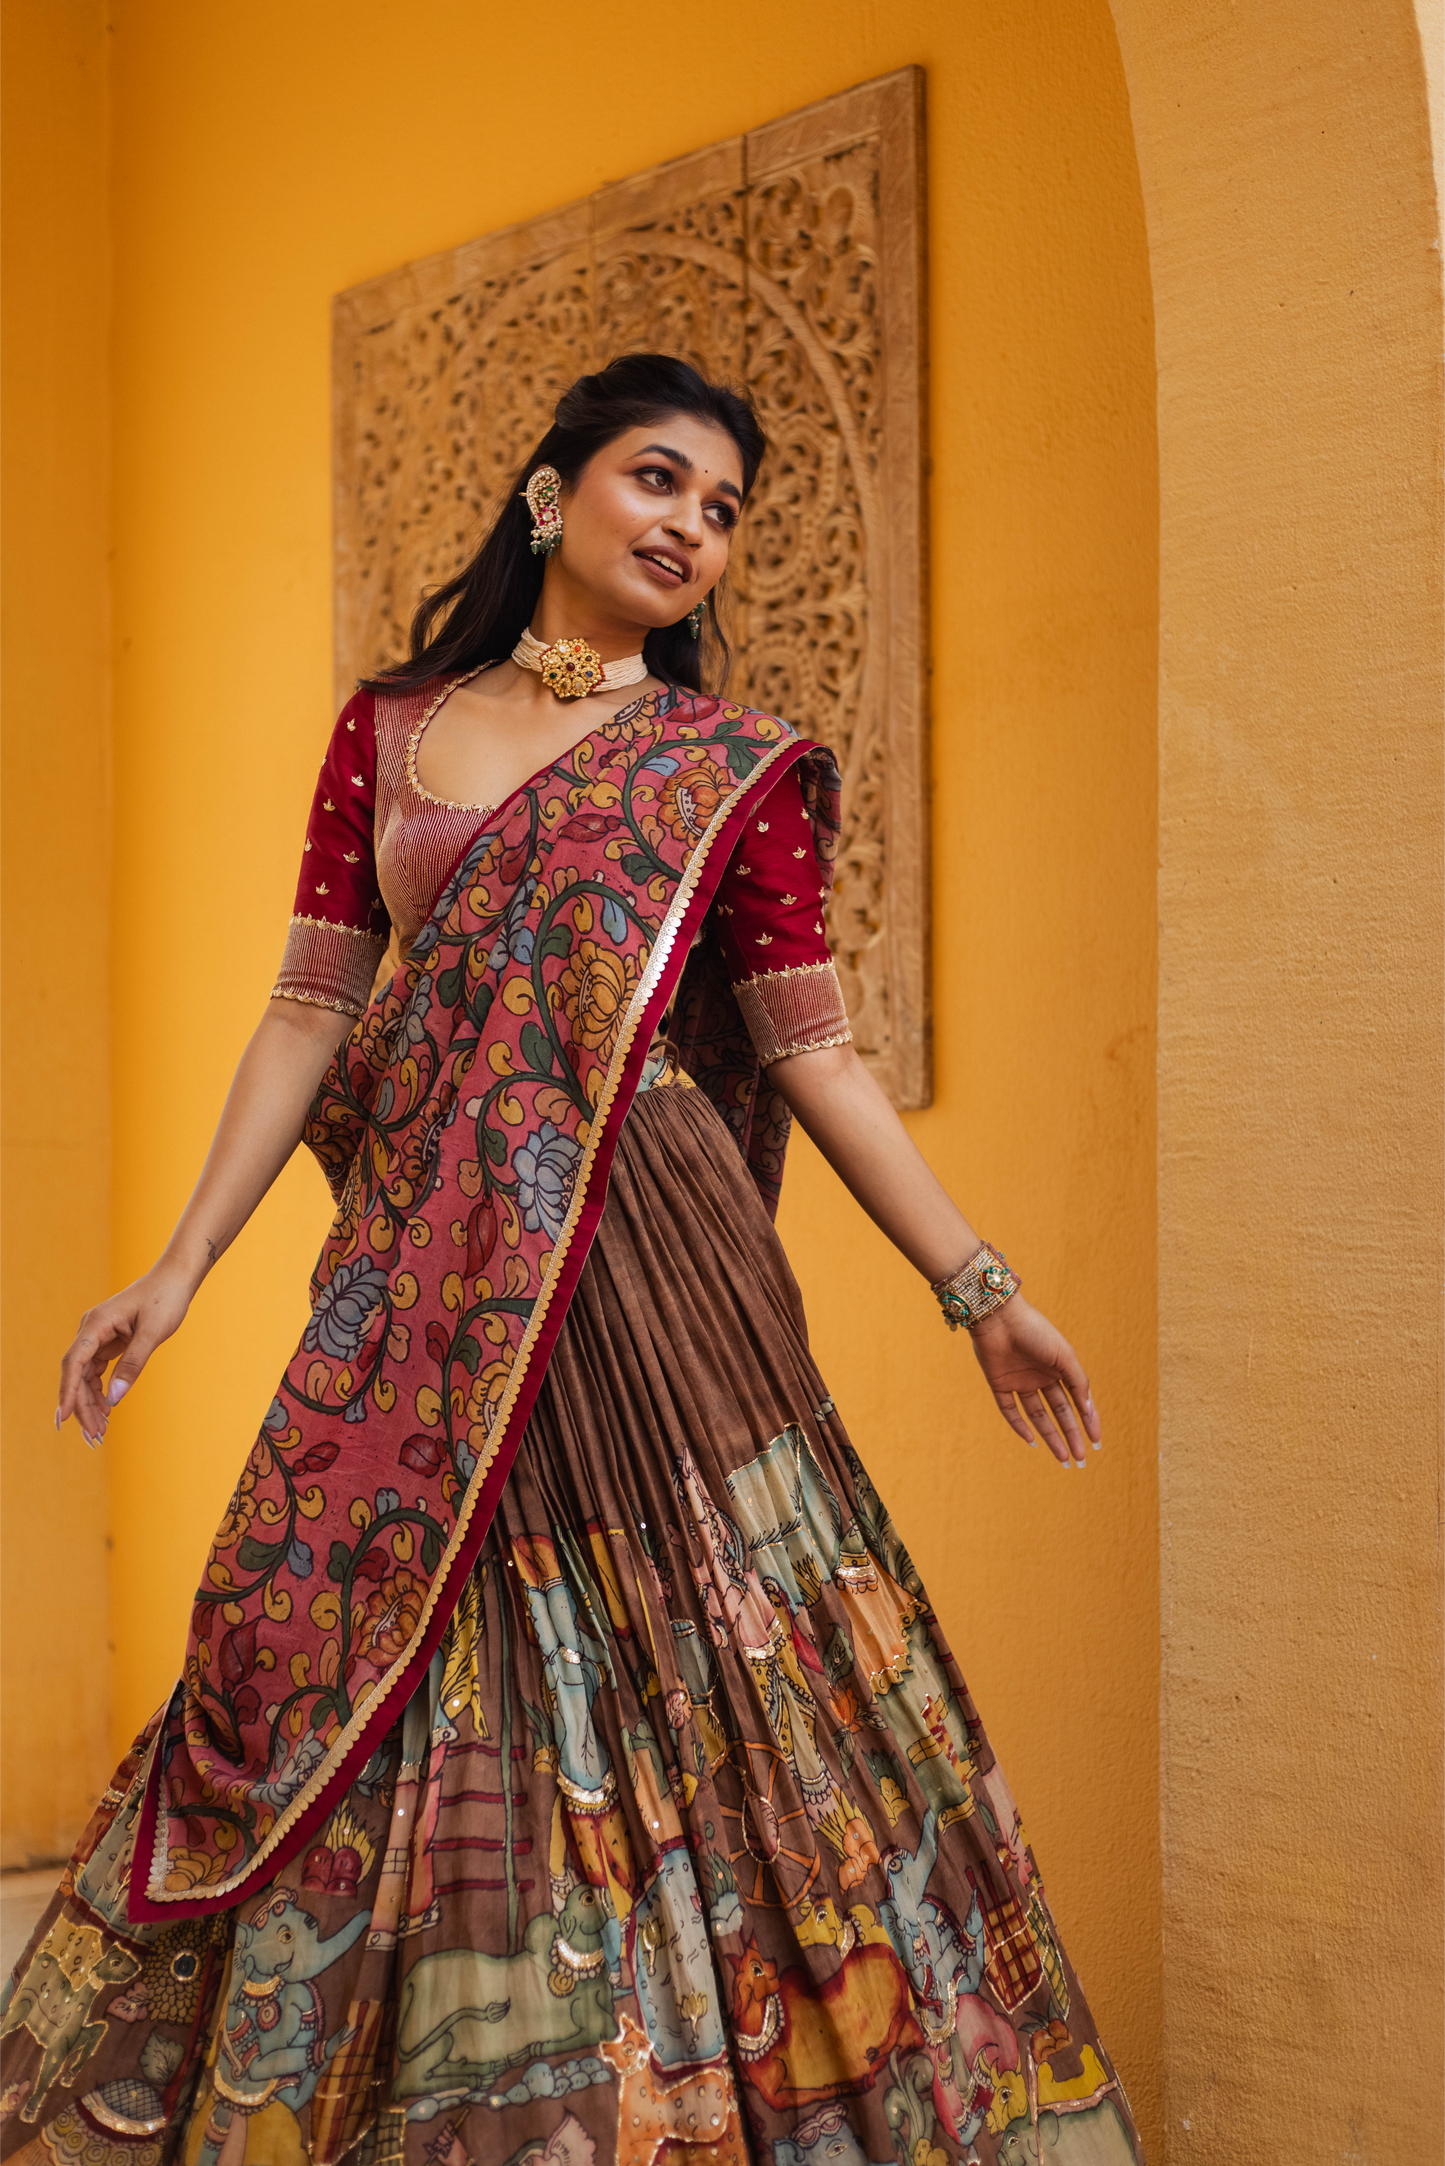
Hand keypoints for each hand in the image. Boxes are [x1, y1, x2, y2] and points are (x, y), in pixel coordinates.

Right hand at [56, 1261, 195, 1445]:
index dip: (68, 1392)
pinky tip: (107, 1408)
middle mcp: (91, 1330)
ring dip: (91, 1401)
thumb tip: (114, 1398)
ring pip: (86, 1375)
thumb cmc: (165, 1298)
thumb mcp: (153, 1333)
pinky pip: (98, 1370)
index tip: (65, 1418)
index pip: (74, 1364)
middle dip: (83, 1405)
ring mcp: (99, 1335)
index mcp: (96, 1324)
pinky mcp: (109, 1340)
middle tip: (94, 1434)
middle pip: (77, 1374)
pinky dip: (101, 1390)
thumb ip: (133, 1364)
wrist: (176, 1278)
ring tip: (100, 1428)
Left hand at [967, 1295, 1100, 1465]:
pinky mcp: (998, 1383)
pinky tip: (1032, 1441)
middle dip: (1070, 1435)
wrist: (999, 1316)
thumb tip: (1090, 1412)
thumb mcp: (1064, 1356)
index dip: (1087, 1421)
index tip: (1096, 1442)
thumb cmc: (1036, 1330)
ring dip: (1050, 1436)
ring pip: (1037, 1416)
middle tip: (1080, 1459)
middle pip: (1059, 1412)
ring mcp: (1020, 1381)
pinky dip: (1019, 1426)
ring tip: (1063, 1457)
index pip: (1076, 1401)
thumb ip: (1078, 1383)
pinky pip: (1009, 1410)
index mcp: (1059, 1368)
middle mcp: (1040, 1376)